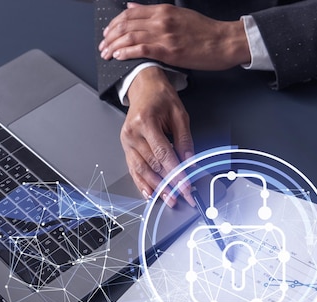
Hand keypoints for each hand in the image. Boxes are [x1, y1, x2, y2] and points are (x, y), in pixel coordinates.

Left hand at [99, 3, 250, 69]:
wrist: (224, 42)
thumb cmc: (206, 32)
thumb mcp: (179, 15)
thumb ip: (156, 13)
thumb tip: (134, 8)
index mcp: (163, 11)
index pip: (129, 13)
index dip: (114, 23)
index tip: (108, 32)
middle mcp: (160, 20)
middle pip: (126, 25)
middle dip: (110, 36)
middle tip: (103, 45)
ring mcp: (164, 35)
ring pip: (129, 37)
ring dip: (114, 45)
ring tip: (106, 53)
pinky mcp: (168, 50)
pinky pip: (140, 49)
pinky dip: (126, 52)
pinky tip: (118, 56)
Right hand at [121, 66, 193, 206]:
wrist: (144, 88)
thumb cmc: (161, 98)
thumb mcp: (180, 114)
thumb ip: (185, 140)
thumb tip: (190, 162)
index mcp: (145, 122)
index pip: (163, 154)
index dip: (176, 172)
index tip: (186, 185)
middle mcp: (132, 133)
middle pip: (152, 165)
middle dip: (169, 183)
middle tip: (182, 196)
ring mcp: (127, 141)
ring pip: (141, 170)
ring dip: (156, 187)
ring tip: (169, 198)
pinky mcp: (126, 147)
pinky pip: (133, 169)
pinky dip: (142, 183)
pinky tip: (150, 193)